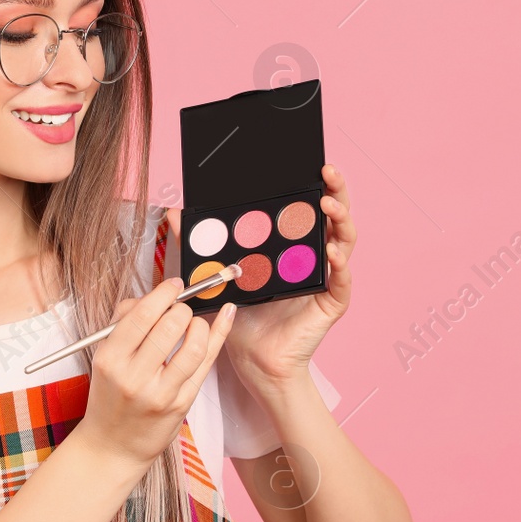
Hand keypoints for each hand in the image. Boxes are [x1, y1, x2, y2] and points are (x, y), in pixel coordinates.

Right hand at [74, 276, 235, 471]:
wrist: (112, 446)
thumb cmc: (110, 395)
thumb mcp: (104, 357)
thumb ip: (125, 322)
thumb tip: (158, 295)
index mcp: (110, 358)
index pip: (142, 314)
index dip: (164, 294)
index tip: (174, 285)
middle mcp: (134, 376)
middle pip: (171, 325)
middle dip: (182, 309)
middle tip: (180, 311)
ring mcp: (160, 392)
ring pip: (194, 344)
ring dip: (199, 325)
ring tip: (193, 325)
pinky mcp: (181, 404)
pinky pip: (206, 363)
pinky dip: (219, 334)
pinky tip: (227, 316)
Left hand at [215, 162, 356, 394]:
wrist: (254, 359)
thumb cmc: (243, 317)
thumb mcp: (219, 272)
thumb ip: (200, 242)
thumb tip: (175, 213)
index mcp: (294, 244)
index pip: (308, 206)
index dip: (313, 183)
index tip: (309, 162)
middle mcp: (316, 255)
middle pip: (334, 216)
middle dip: (335, 190)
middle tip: (327, 172)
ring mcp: (328, 277)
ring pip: (345, 240)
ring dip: (341, 220)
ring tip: (330, 206)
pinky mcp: (332, 301)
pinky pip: (342, 280)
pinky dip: (339, 264)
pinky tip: (330, 252)